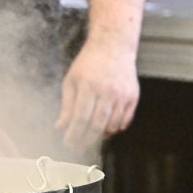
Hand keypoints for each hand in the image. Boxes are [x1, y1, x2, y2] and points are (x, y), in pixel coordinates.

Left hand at [55, 35, 139, 151]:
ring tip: (91, 135)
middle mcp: (107, 91)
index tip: (68, 143)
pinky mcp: (133, 96)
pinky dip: (115, 128)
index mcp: (89, 85)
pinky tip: (106, 126)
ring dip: (100, 135)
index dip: (74, 134)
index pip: (81, 118)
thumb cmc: (89, 62)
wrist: (113, 45)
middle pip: (97, 125)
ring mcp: (122, 94)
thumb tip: (60, 127)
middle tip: (78, 146)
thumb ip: (66, 105)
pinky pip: (124, 121)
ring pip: (111, 125)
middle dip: (85, 140)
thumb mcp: (72, 80)